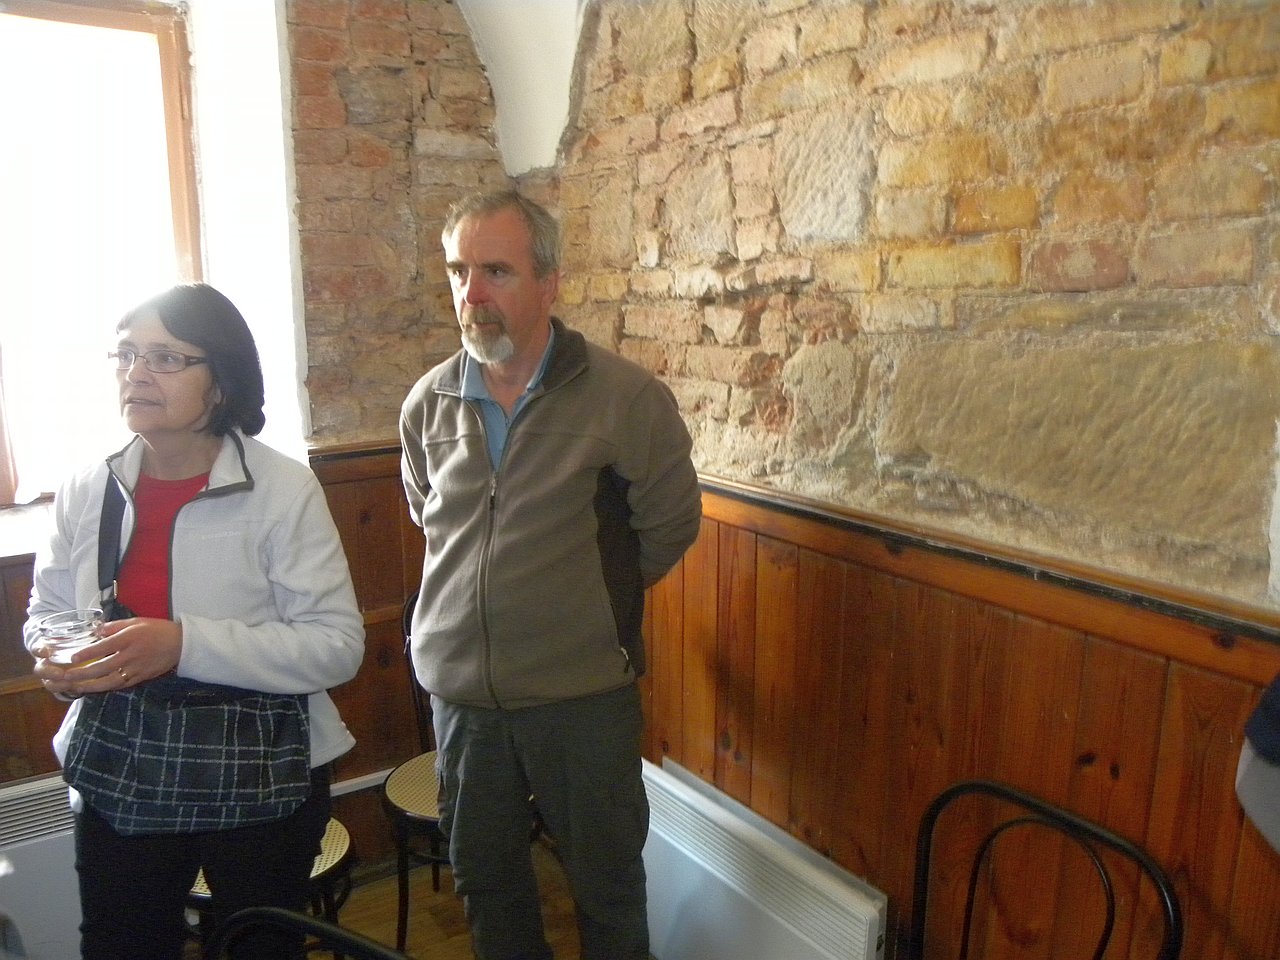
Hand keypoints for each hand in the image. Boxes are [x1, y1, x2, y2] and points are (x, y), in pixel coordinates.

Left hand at [33, 617, 182, 697]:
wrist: (181, 644)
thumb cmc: (157, 630)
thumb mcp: (136, 622)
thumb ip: (114, 627)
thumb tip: (95, 631)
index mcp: (130, 638)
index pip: (104, 647)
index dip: (87, 653)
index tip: (72, 658)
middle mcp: (131, 654)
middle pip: (103, 666)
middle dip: (83, 673)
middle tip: (66, 676)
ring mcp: (136, 668)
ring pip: (109, 680)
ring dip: (91, 685)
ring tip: (76, 687)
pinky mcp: (140, 677)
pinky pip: (120, 685)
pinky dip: (106, 688)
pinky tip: (94, 689)